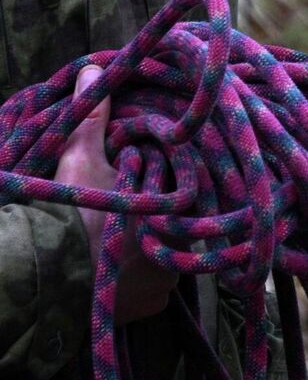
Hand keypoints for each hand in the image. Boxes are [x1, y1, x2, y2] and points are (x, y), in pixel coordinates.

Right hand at [53, 66, 175, 321]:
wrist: (44, 276)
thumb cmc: (71, 213)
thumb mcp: (82, 160)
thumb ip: (93, 118)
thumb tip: (94, 70)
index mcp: (181, 212)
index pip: (191, 194)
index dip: (171, 184)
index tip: (151, 178)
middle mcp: (184, 251)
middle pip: (180, 226)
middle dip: (162, 216)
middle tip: (134, 208)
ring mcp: (168, 285)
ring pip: (167, 258)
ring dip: (150, 248)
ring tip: (120, 237)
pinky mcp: (147, 310)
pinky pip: (150, 291)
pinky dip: (137, 280)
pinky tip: (115, 267)